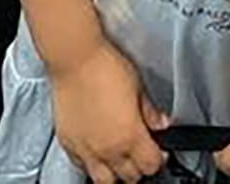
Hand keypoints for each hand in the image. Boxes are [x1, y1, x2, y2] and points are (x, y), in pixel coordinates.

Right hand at [50, 38, 165, 183]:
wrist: (74, 58)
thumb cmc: (104, 65)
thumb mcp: (138, 86)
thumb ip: (150, 111)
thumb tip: (161, 124)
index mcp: (130, 136)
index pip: (151, 165)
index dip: (159, 157)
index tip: (158, 148)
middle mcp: (108, 150)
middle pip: (130, 177)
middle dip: (139, 167)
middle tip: (140, 150)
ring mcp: (86, 150)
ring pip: (105, 181)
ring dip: (115, 173)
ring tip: (119, 157)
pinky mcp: (68, 144)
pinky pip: (82, 167)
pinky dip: (92, 164)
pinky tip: (97, 150)